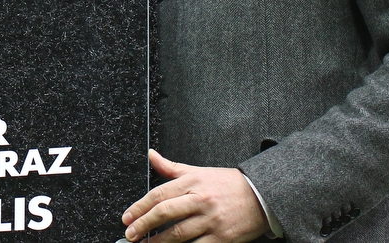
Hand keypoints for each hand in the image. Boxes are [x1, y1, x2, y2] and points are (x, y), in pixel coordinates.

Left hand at [121, 149, 268, 242]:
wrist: (261, 196)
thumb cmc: (228, 184)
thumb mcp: (198, 171)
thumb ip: (171, 167)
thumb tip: (151, 155)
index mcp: (192, 182)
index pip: (159, 194)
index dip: (139, 207)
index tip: (127, 217)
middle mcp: (200, 200)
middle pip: (165, 213)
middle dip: (144, 225)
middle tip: (130, 234)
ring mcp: (211, 220)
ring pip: (178, 233)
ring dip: (158, 242)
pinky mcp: (222, 237)